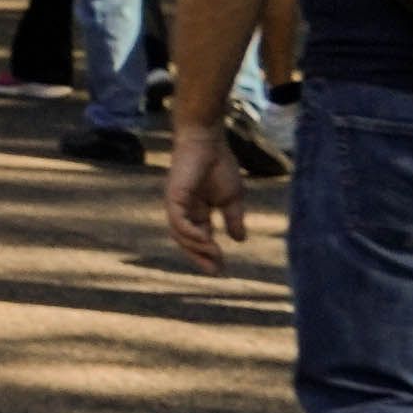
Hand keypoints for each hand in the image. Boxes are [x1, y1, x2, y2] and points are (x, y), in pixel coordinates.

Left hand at [160, 121, 246, 269]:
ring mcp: (177, 204)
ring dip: (197, 247)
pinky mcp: (173, 197)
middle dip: (200, 257)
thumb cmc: (220, 165)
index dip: (208, 254)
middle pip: (187, 241)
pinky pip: (178, 221)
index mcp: (197, 212)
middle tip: (215, 271)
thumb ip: (233, 218)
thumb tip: (239, 240)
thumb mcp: (232, 198)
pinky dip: (190, 233)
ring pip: (181, 234)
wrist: (209, 142)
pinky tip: (205, 240)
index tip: (221, 269)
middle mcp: (184, 211)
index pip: (200, 239)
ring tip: (215, 255)